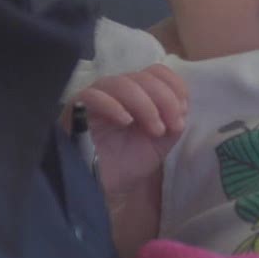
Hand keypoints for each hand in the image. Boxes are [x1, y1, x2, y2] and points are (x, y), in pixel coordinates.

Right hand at [73, 63, 187, 194]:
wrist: (104, 186)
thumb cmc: (129, 161)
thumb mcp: (161, 142)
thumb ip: (174, 120)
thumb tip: (182, 105)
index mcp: (138, 92)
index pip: (156, 71)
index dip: (174, 86)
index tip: (182, 112)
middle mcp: (117, 89)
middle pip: (143, 76)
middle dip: (164, 99)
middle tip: (172, 126)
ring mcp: (96, 96)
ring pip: (121, 83)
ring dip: (145, 105)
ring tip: (155, 130)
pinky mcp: (76, 108)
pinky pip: (93, 96)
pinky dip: (113, 106)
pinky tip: (126, 122)